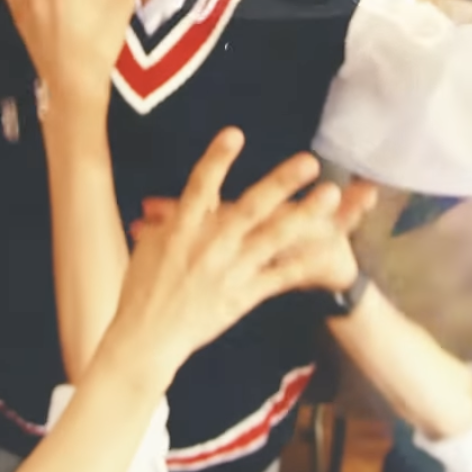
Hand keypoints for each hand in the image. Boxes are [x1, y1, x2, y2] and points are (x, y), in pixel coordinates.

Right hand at [100, 132, 370, 377]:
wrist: (147, 338)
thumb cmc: (141, 290)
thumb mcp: (147, 246)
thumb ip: (165, 220)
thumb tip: (164, 202)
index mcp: (182, 229)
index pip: (200, 186)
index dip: (217, 159)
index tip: (234, 133)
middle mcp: (209, 246)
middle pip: (249, 208)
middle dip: (280, 183)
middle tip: (309, 161)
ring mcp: (230, 270)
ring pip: (272, 238)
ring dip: (303, 215)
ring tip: (330, 195)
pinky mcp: (243, 295)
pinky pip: (279, 276)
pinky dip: (304, 262)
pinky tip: (330, 248)